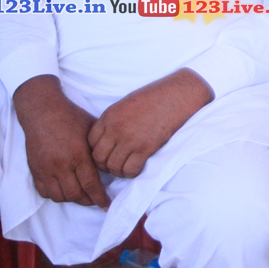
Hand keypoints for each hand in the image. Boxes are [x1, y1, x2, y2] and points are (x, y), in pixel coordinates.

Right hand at [13, 76, 109, 208]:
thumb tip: (111, 165)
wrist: (43, 111)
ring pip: (59, 196)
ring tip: (80, 195)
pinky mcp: (35, 169)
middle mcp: (61, 165)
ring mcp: (45, 169)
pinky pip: (44, 192)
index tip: (107, 205)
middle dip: (87, 201)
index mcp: (78, 154)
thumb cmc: (71, 117)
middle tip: (95, 200)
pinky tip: (63, 189)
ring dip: (71, 199)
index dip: (100, 198)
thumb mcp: (92, 130)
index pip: (91, 184)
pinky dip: (55, 194)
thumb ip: (100, 149)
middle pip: (75, 194)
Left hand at [87, 69, 212, 178]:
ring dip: (118, 171)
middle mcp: (115, 129)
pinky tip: (137, 168)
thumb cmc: (154, 97)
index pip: (90, 142)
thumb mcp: (126, 104)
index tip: (106, 154)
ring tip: (126, 169)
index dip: (96, 151)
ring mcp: (130, 139)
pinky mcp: (145, 147)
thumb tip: (108, 138)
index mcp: (109, 116)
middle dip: (104, 165)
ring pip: (113, 166)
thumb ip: (114, 120)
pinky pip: (130, 169)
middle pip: (98, 157)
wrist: (177, 94)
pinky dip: (131, 173)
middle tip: (114, 165)